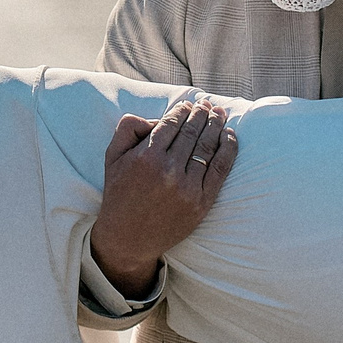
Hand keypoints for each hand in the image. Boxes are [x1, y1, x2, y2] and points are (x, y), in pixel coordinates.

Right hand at [89, 100, 238, 297]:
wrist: (129, 238)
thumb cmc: (119, 194)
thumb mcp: (112, 157)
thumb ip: (127, 129)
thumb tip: (156, 118)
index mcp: (146, 157)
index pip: (171, 124)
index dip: (182, 110)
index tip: (188, 104)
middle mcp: (168, 171)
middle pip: (192, 132)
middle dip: (201, 113)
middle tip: (207, 105)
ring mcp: (188, 188)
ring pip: (207, 147)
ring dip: (216, 126)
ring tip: (219, 113)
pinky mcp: (201, 203)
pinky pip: (220, 169)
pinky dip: (228, 149)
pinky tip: (230, 135)